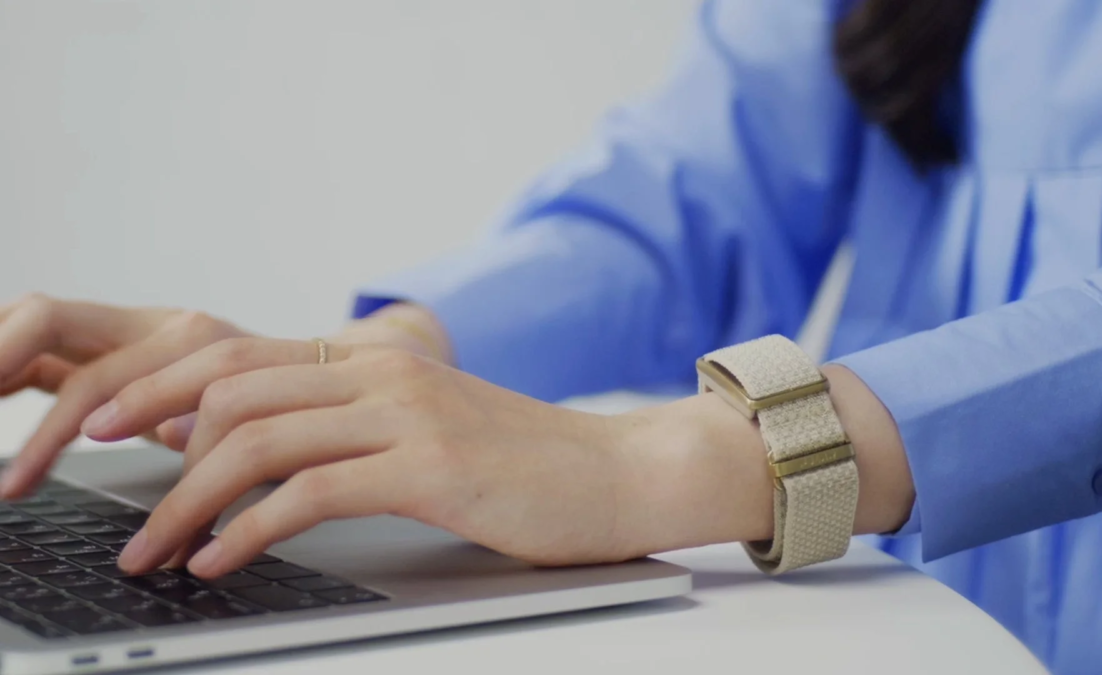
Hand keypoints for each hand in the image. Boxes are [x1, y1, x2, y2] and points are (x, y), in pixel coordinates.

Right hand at [0, 294, 253, 496]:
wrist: (305, 371)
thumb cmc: (278, 405)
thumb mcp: (252, 427)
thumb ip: (210, 433)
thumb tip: (180, 437)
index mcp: (185, 339)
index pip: (94, 379)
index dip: (51, 430)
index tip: (15, 481)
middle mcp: (147, 322)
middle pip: (46, 318)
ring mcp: (122, 328)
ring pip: (33, 320)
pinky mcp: (103, 343)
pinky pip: (40, 346)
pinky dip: (7, 366)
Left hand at [86, 338, 653, 575]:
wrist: (619, 473)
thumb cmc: (526, 463)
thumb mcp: (428, 427)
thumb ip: (351, 423)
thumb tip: (252, 447)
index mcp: (378, 359)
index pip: (241, 356)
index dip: (161, 387)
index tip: (109, 425)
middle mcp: (385, 372)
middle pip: (232, 390)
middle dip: (155, 446)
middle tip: (118, 500)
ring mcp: (409, 414)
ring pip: (259, 441)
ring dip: (188, 501)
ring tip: (155, 550)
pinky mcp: (431, 468)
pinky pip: (310, 493)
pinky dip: (247, 530)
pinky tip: (221, 559)